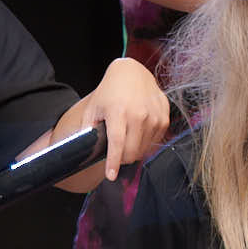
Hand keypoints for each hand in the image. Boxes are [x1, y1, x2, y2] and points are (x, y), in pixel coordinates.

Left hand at [82, 59, 170, 178]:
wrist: (133, 73)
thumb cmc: (110, 91)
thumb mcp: (93, 107)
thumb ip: (87, 129)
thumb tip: (83, 150)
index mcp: (118, 112)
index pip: (117, 144)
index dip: (113, 163)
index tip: (111, 175)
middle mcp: (139, 115)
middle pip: (132, 152)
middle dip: (122, 158)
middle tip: (116, 153)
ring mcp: (154, 117)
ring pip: (144, 150)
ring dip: (134, 150)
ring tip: (127, 137)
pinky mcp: (164, 118)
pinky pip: (154, 142)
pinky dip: (145, 143)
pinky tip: (138, 131)